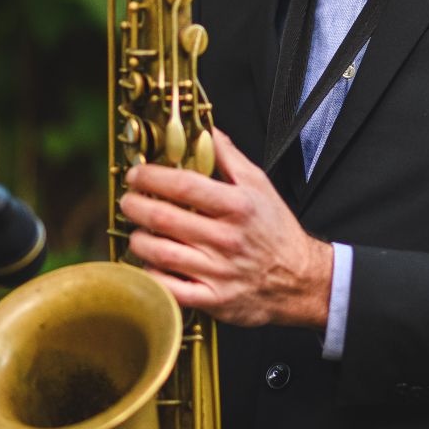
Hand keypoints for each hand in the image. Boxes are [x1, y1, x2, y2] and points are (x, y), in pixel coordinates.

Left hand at [120, 128, 333, 328]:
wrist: (300, 280)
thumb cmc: (277, 232)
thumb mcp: (260, 185)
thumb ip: (228, 157)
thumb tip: (205, 130)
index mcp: (237, 206)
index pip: (183, 185)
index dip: (151, 177)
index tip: (137, 174)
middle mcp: (226, 238)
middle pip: (163, 218)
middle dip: (135, 206)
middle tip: (129, 201)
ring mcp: (218, 271)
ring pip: (159, 253)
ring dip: (138, 240)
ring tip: (138, 232)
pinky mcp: (213, 299)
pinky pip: (169, 288)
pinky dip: (151, 274)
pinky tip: (151, 264)